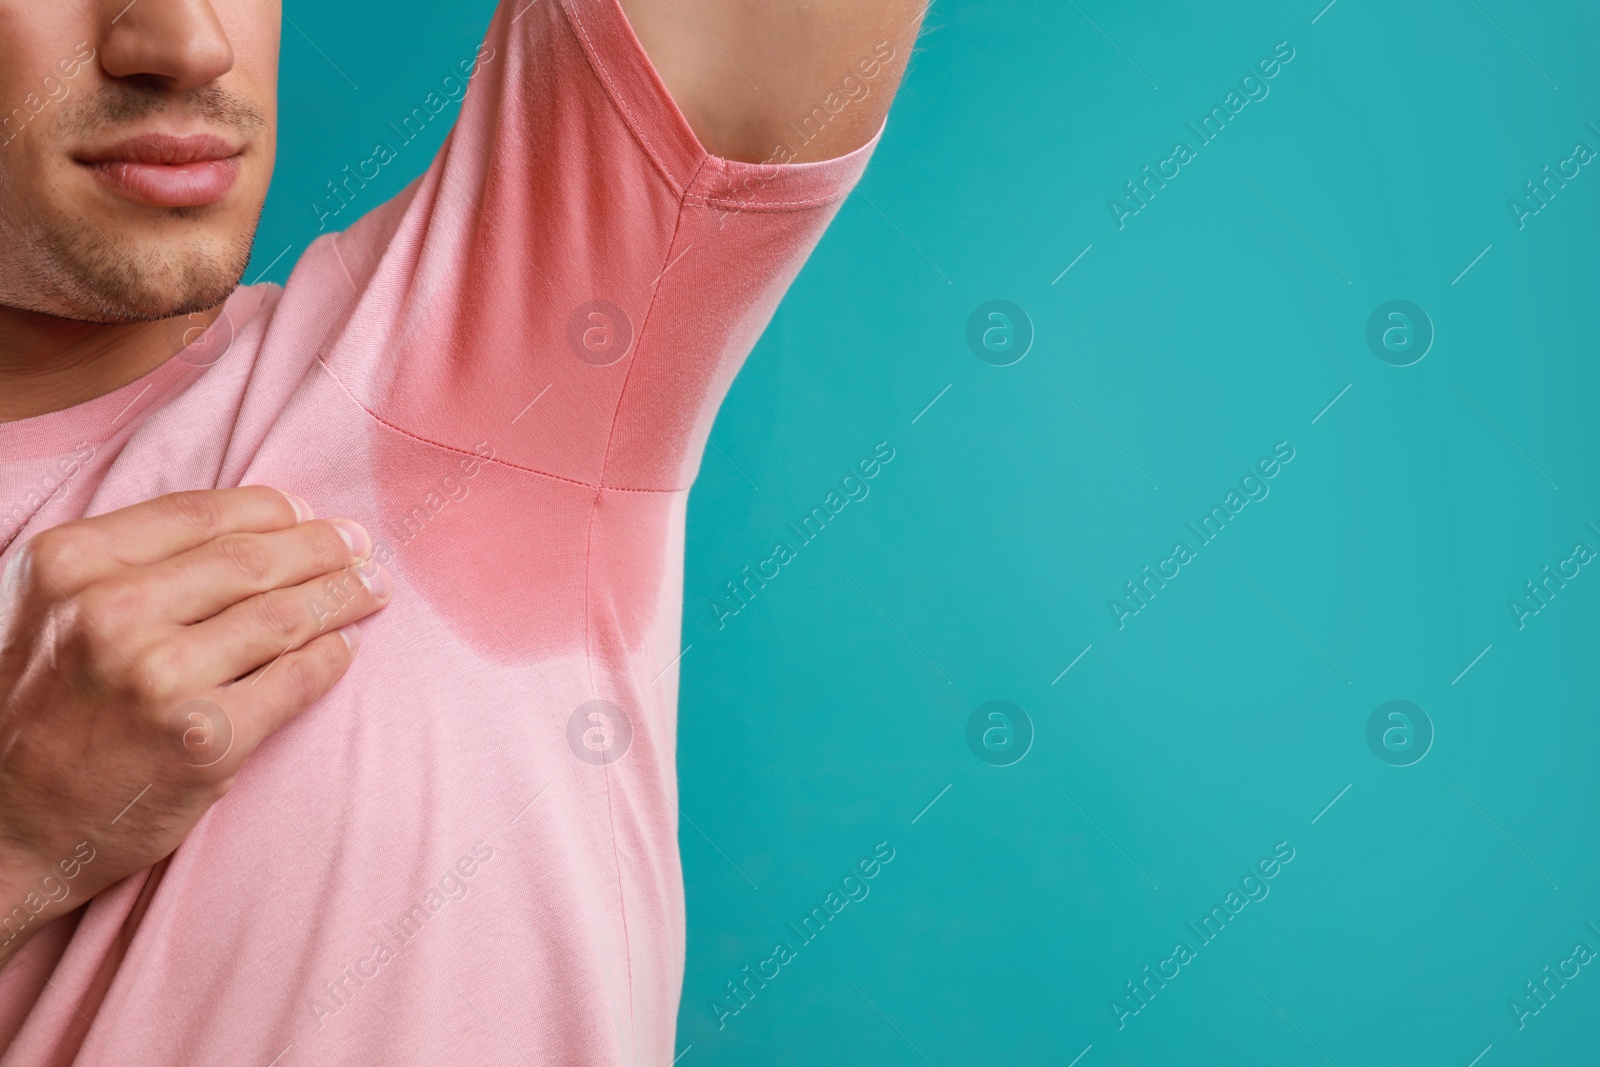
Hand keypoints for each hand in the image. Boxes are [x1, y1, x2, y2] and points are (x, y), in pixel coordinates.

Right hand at [0, 487, 391, 965]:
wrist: (2, 832)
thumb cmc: (32, 713)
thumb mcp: (47, 611)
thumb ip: (124, 564)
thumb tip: (248, 528)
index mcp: (69, 566)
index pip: (201, 514)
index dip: (272, 510)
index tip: (310, 513)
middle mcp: (112, 615)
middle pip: (253, 560)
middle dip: (322, 548)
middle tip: (360, 547)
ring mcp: (161, 679)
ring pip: (285, 616)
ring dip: (342, 596)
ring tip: (371, 590)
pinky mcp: (205, 740)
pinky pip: (297, 681)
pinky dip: (331, 658)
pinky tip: (344, 648)